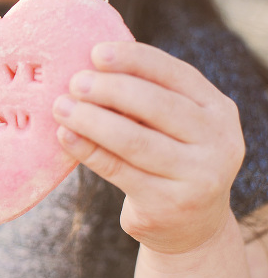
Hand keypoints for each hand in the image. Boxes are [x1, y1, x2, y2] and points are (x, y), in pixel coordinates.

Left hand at [52, 42, 244, 254]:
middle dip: (110, 89)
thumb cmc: (168, 157)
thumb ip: (145, 97)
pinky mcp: (169, 204)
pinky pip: (119, 170)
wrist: (191, 225)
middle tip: (74, 82)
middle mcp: (218, 140)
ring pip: (135, 140)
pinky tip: (65, 136)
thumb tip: (88, 64)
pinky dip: (88, 150)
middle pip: (156, 105)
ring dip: (91, 120)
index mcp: (217, 108)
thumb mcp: (173, 125)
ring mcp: (198, 176)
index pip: (174, 74)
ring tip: (61, 107)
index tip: (96, 52)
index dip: (134, 59)